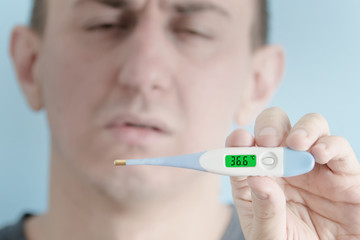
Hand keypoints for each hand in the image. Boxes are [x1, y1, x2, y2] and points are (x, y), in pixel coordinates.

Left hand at [227, 107, 359, 239]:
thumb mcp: (270, 236)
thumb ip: (264, 211)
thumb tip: (257, 179)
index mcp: (260, 181)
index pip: (243, 152)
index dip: (239, 142)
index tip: (239, 140)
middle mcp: (285, 168)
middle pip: (274, 128)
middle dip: (269, 126)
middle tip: (268, 139)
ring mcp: (314, 168)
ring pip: (309, 127)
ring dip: (302, 128)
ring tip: (296, 143)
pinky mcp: (344, 174)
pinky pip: (339, 148)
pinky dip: (330, 144)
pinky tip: (320, 154)